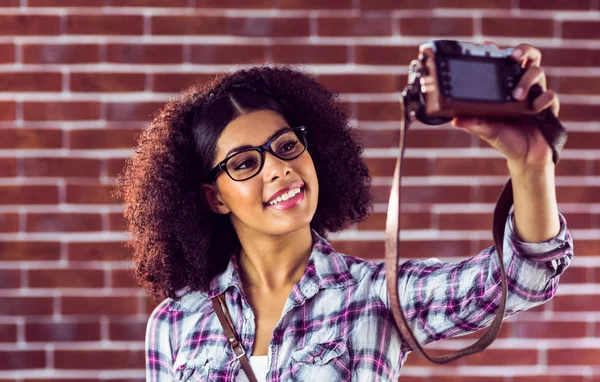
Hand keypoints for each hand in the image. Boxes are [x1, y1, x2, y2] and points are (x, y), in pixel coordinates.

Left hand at [451, 43, 559, 168]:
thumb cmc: (505, 140)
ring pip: (538, 72)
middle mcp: (522, 86)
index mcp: (505, 88)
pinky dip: (543, 99)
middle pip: (529, 57)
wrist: (525, 158)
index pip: (504, 63)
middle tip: (513, 57)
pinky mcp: (548, 108)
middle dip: (523, 50)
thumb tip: (454, 120)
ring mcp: (536, 95)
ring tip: (516, 95)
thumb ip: (473, 123)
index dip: (498, 50)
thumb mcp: (486, 130)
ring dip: (526, 80)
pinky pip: (551, 96)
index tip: (487, 44)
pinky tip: (534, 108)